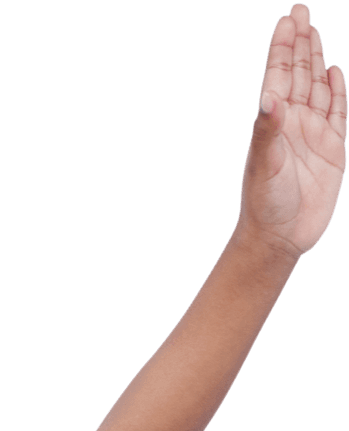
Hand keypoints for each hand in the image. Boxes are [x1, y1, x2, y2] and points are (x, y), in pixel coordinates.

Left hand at [236, 4, 346, 258]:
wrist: (280, 237)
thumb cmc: (265, 204)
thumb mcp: (263, 165)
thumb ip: (267, 130)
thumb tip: (269, 97)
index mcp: (272, 124)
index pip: (278, 76)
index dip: (283, 48)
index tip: (287, 19)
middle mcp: (292, 125)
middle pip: (299, 75)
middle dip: (300, 43)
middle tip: (300, 10)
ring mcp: (312, 135)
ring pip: (317, 89)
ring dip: (317, 61)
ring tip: (314, 32)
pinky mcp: (332, 150)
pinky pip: (338, 113)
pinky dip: (337, 92)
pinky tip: (334, 72)